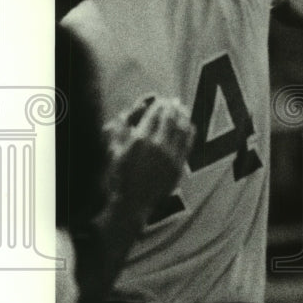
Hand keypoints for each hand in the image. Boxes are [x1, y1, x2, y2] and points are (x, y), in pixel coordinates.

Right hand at [103, 96, 193, 219]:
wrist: (133, 202)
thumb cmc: (120, 177)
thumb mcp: (113, 152)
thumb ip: (119, 131)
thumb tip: (125, 113)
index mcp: (139, 139)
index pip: (154, 114)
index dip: (159, 104)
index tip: (161, 100)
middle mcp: (157, 145)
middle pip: (169, 118)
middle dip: (172, 106)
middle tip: (174, 100)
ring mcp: (170, 156)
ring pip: (181, 128)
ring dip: (183, 115)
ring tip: (183, 108)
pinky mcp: (179, 165)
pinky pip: (187, 143)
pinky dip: (189, 131)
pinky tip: (189, 126)